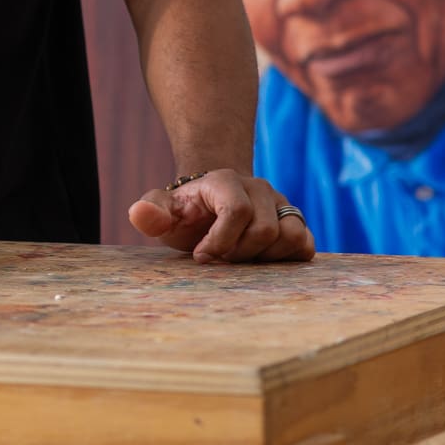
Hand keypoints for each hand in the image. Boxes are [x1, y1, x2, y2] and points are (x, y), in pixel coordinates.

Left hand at [127, 169, 315, 263]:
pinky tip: (262, 262)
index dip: (220, 241)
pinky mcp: (296, 223)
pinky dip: (286, 260)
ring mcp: (281, 205)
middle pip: (264, 230)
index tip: (201, 256)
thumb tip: (138, 213)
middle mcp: (259, 188)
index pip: (237, 212)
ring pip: (291, 237)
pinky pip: (306, 246)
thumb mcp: (164, 211)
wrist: (212, 208)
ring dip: (265, 259)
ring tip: (242, 259)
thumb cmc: (187, 213)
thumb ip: (151, 211)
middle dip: (239, 254)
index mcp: (226, 181)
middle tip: (221, 258)